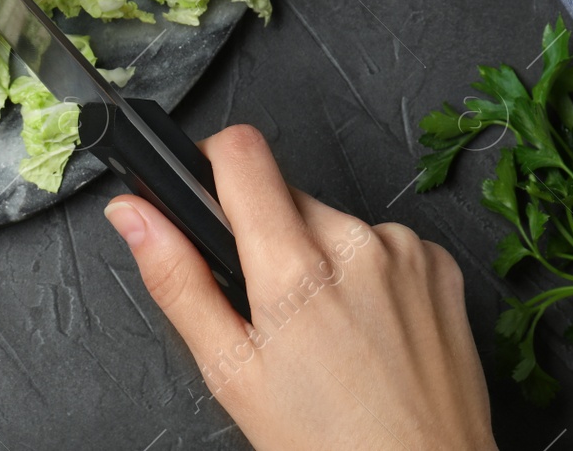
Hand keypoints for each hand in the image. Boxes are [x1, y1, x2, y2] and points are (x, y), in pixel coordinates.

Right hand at [105, 125, 496, 450]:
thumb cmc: (327, 443)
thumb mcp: (231, 371)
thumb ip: (176, 279)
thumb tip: (132, 213)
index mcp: (294, 267)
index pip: (241, 152)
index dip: (212, 164)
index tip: (210, 198)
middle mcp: (355, 243)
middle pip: (283, 194)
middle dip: (266, 235)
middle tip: (272, 309)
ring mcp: (406, 251)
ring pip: (331, 220)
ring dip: (318, 256)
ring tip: (327, 331)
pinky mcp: (440, 265)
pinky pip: (382, 242)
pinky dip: (366, 273)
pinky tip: (368, 330)